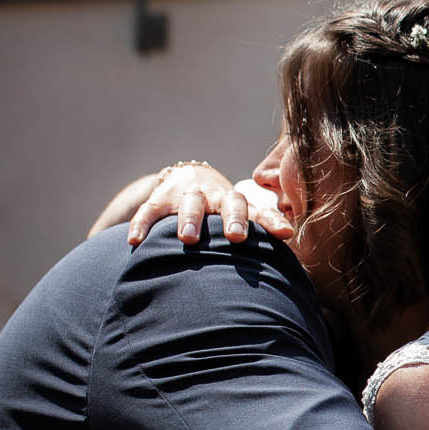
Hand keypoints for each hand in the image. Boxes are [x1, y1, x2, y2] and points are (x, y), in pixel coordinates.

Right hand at [123, 162, 294, 245]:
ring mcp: (188, 195)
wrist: (189, 177)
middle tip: (236, 237)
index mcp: (238, 203)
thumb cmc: (223, 210)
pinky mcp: (160, 199)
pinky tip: (135, 241)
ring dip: (190, 220)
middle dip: (233, 219)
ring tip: (189, 239)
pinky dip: (142, 224)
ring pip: (190, 205)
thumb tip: (294, 252)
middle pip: (229, 203)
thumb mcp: (242, 216)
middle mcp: (216, 196)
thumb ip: (262, 231)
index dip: (271, 222)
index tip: (285, 233)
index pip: (260, 211)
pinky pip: (150, 211)